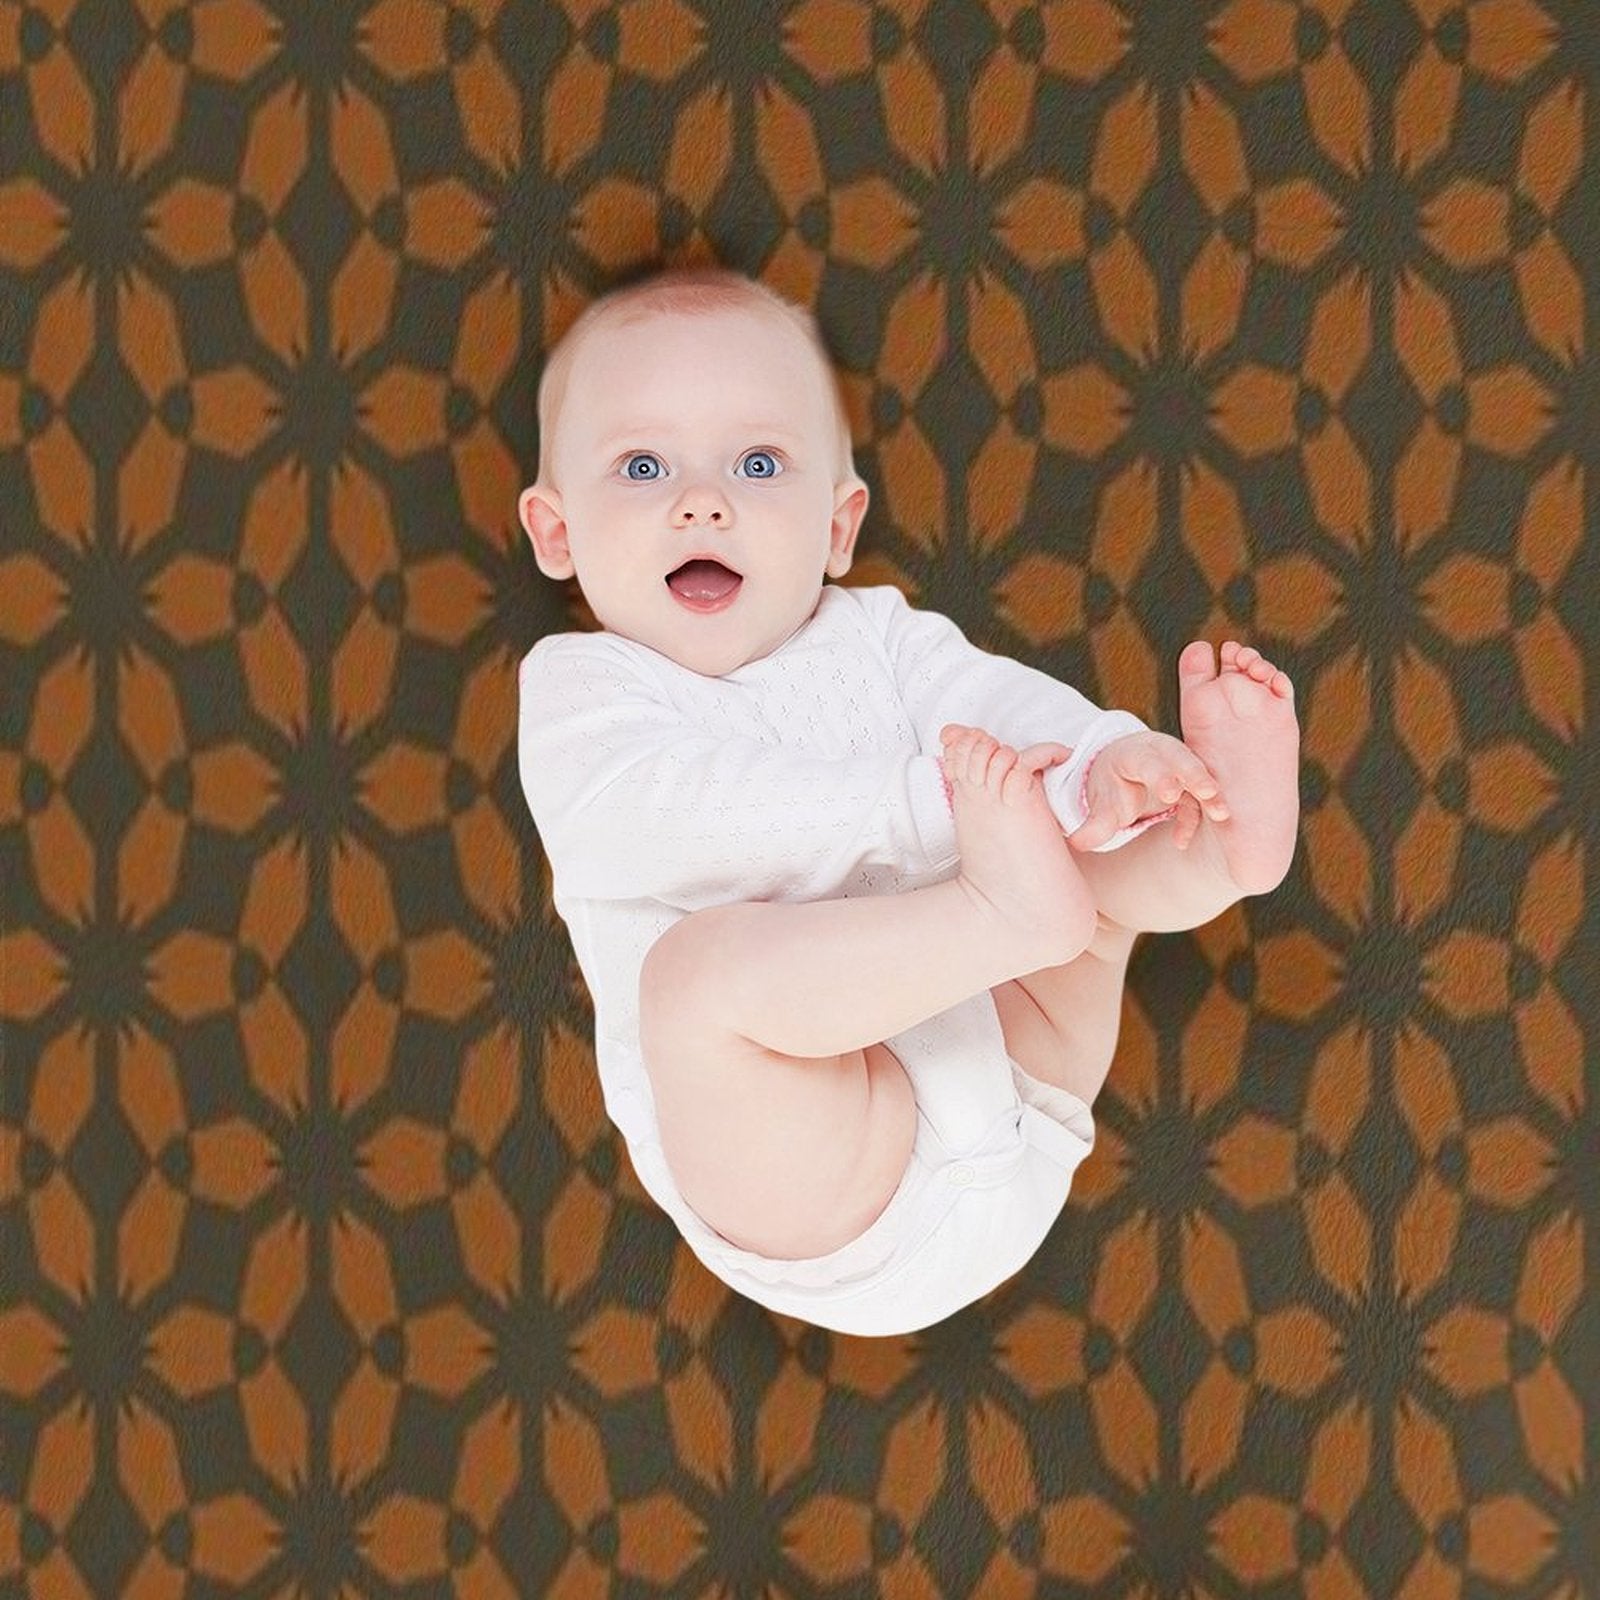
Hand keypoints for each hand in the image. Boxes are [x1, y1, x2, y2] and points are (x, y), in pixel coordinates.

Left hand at [1067, 731, 1228, 853]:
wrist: (1122, 770)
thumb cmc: (1112, 785)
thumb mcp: (1102, 802)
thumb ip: (1094, 824)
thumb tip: (1077, 843)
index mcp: (1133, 754)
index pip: (1148, 761)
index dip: (1160, 775)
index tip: (1170, 793)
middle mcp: (1160, 754)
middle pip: (1181, 759)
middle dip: (1195, 776)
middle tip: (1208, 792)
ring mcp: (1179, 765)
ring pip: (1198, 775)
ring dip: (1210, 794)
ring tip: (1221, 814)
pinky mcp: (1191, 781)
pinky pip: (1198, 798)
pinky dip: (1196, 817)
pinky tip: (1180, 842)